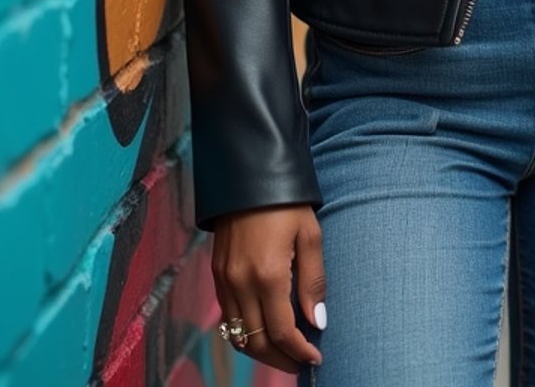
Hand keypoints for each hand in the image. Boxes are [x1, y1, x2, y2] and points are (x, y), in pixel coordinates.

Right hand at [212, 204, 325, 373]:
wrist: (250, 171)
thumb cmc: (287, 201)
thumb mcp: (310, 235)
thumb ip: (313, 281)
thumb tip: (317, 321)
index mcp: (268, 274)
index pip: (282, 332)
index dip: (299, 352)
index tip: (315, 359)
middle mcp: (240, 282)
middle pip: (256, 342)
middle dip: (280, 359)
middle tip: (300, 363)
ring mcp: (224, 279)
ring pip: (237, 334)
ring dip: (260, 350)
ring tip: (284, 351)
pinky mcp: (217, 272)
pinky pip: (227, 316)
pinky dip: (244, 331)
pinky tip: (263, 327)